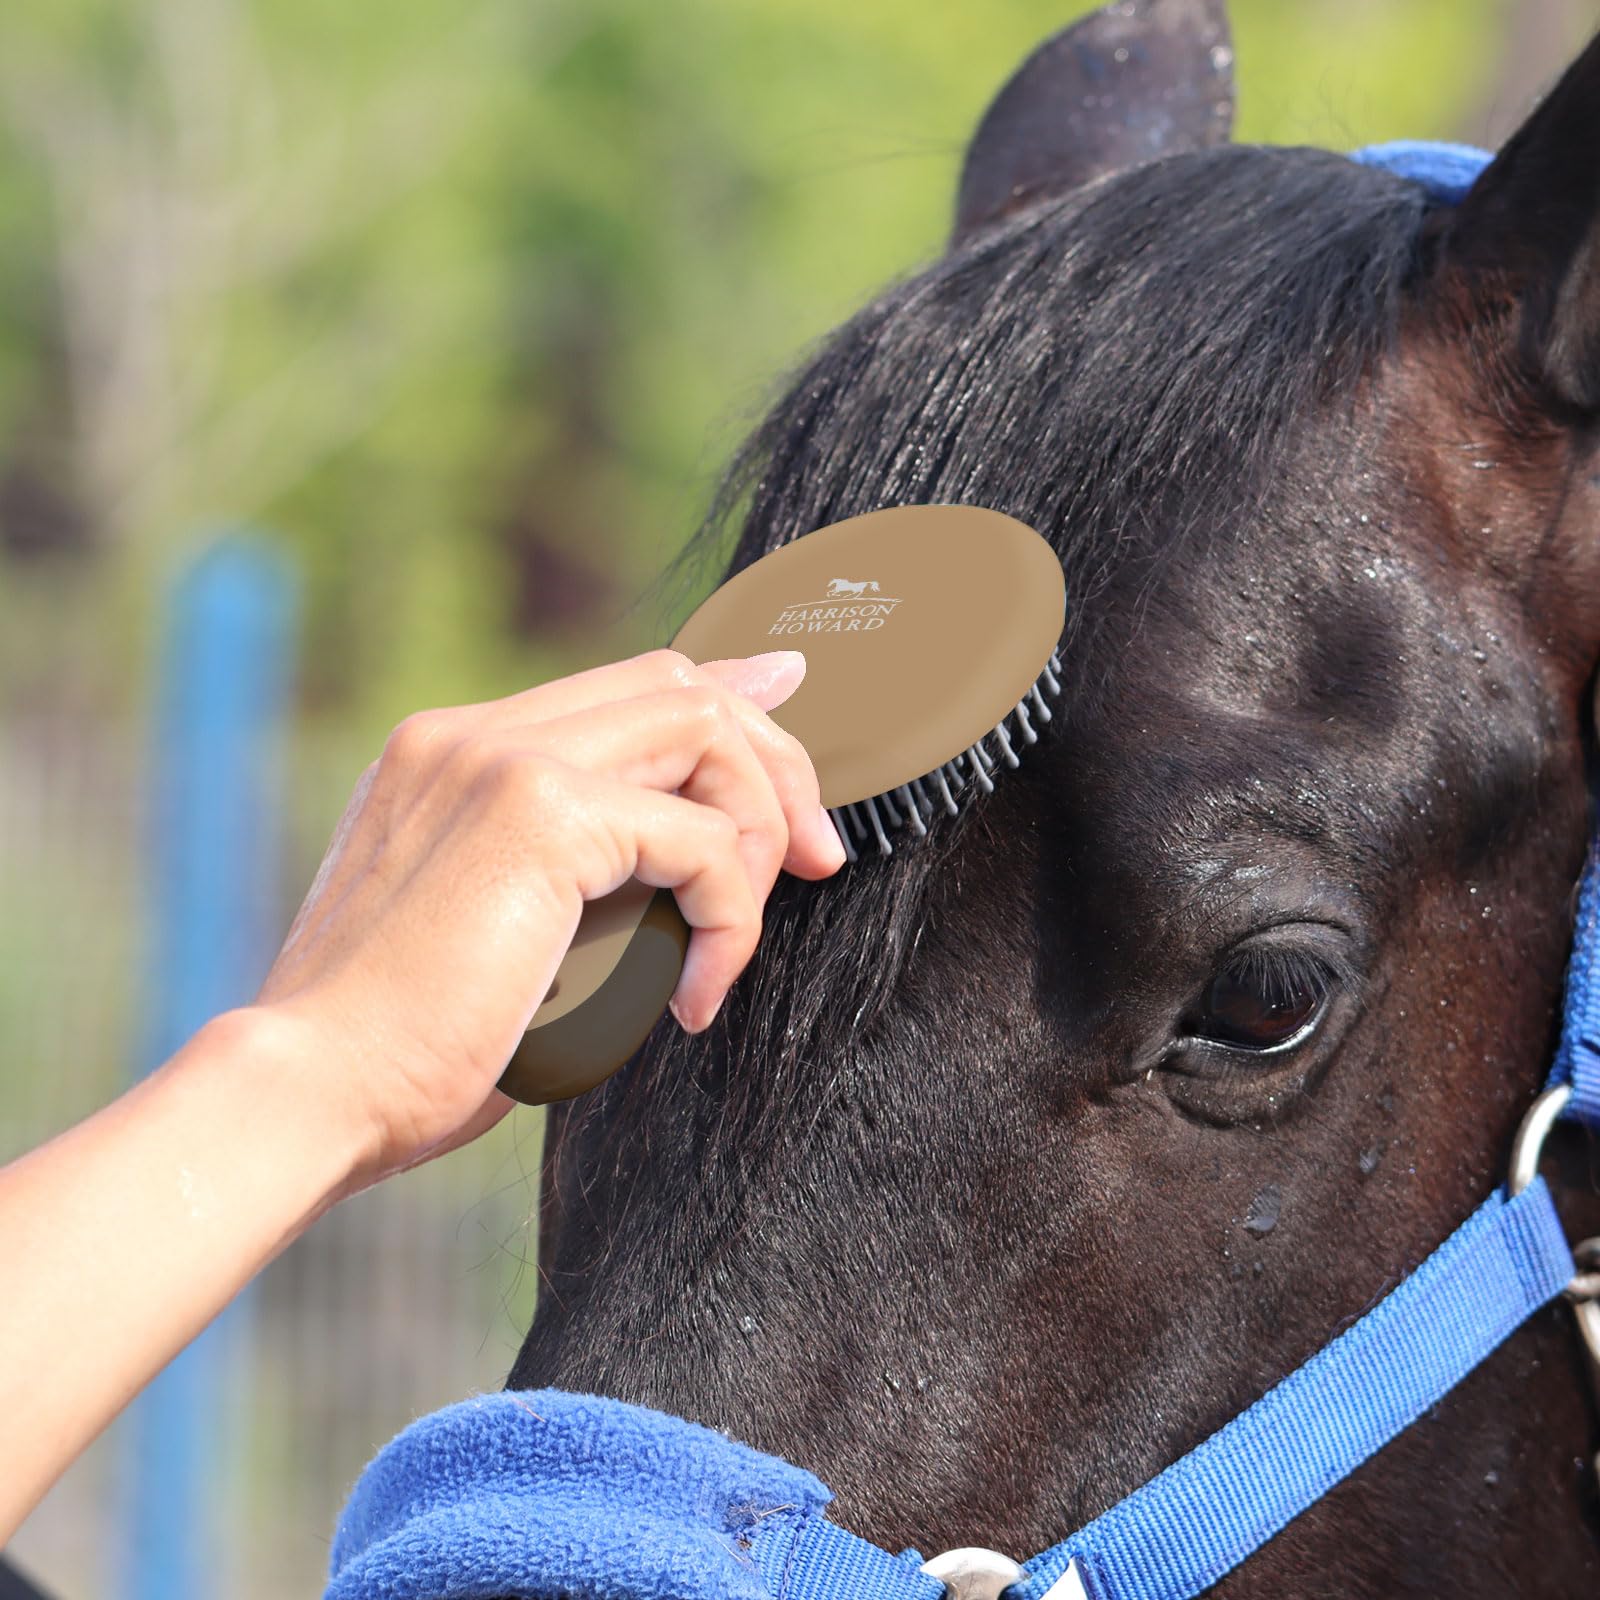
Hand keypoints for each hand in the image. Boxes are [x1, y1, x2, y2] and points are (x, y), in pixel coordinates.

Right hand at [250, 647, 845, 1194]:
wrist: (315, 1093)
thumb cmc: (403, 1050)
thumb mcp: (499, 934)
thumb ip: (575, 876)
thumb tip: (677, 869)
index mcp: (453, 754)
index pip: (627, 685)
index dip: (730, 701)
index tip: (794, 753)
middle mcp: (473, 734)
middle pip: (681, 685)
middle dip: (776, 764)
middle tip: (815, 858)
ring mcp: (500, 760)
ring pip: (703, 729)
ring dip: (761, 828)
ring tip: (735, 940)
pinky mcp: (537, 813)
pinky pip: (701, 838)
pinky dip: (731, 916)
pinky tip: (694, 997)